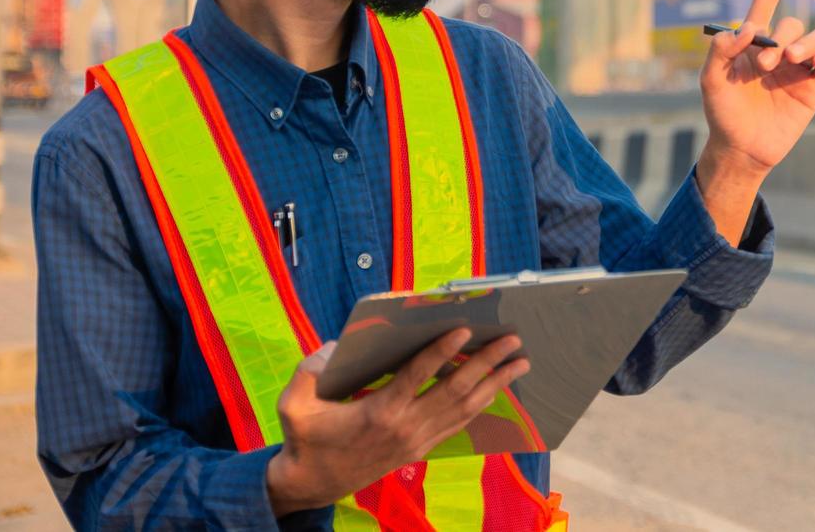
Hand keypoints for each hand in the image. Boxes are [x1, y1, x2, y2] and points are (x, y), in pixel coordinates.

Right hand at [265, 330, 529, 515]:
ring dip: (495, 384)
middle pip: (455, 391)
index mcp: (379, 412)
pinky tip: (496, 390)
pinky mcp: (420, 449)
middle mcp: (406, 426)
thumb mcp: (294, 403)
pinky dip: (480, 406)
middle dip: (487, 363)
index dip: (441, 352)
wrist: (311, 484)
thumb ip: (311, 369)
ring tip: (520, 363)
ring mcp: (417, 440)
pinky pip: (457, 425)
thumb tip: (336, 345)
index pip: (417, 376)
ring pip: (464, 410)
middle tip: (513, 341)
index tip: (464, 329)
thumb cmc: (305, 438)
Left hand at [696, 0, 814, 239]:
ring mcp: (800, 66)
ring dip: (807, 43)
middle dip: (781, 39)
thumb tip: (744, 29)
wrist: (742, 149)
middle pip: (792, 24)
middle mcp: (779, 49)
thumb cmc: (722, 114)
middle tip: (765, 65)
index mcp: (753, 41)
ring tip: (794, 62)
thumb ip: (720, 51)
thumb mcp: (710, 81)